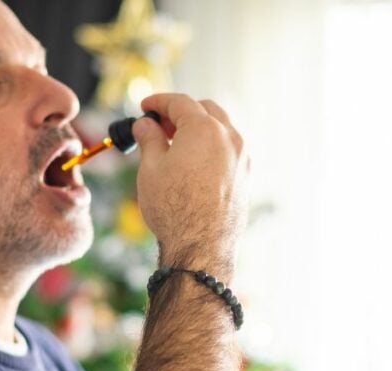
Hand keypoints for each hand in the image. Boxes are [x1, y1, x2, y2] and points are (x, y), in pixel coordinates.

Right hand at [132, 94, 249, 280]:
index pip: (179, 102)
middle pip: (205, 110)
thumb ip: (149, 138)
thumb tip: (145, 125)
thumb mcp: (151, 168)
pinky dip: (211, 147)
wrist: (201, 247)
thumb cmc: (174, 208)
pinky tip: (193, 164)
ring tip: (175, 145)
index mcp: (204, 129)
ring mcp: (242, 158)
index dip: (158, 102)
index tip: (145, 107)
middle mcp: (229, 138)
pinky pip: (228, 151)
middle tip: (159, 125)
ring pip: (220, 129)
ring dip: (198, 129)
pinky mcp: (245, 177)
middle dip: (181, 112)